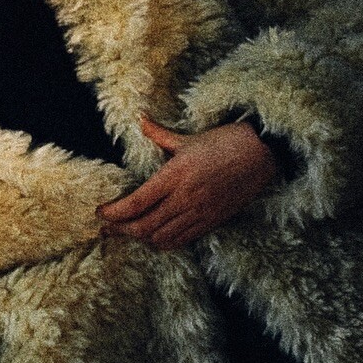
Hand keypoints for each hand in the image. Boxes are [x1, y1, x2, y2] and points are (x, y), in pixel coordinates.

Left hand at [96, 114, 278, 248]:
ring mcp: (198, 213)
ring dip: (140, 238)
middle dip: (120, 230)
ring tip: (128, 233)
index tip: (100, 213)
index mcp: (175, 175)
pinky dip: (162, 242)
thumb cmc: (225, 141)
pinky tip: (154, 238)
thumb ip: (160, 135)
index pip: (136, 203)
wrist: (261, 154)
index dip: (114, 213)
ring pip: (160, 237)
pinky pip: (180, 240)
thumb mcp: (189, 138)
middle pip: (143, 226)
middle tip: (107, 229)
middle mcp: (184, 198)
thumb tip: (141, 120)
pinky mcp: (210, 222)